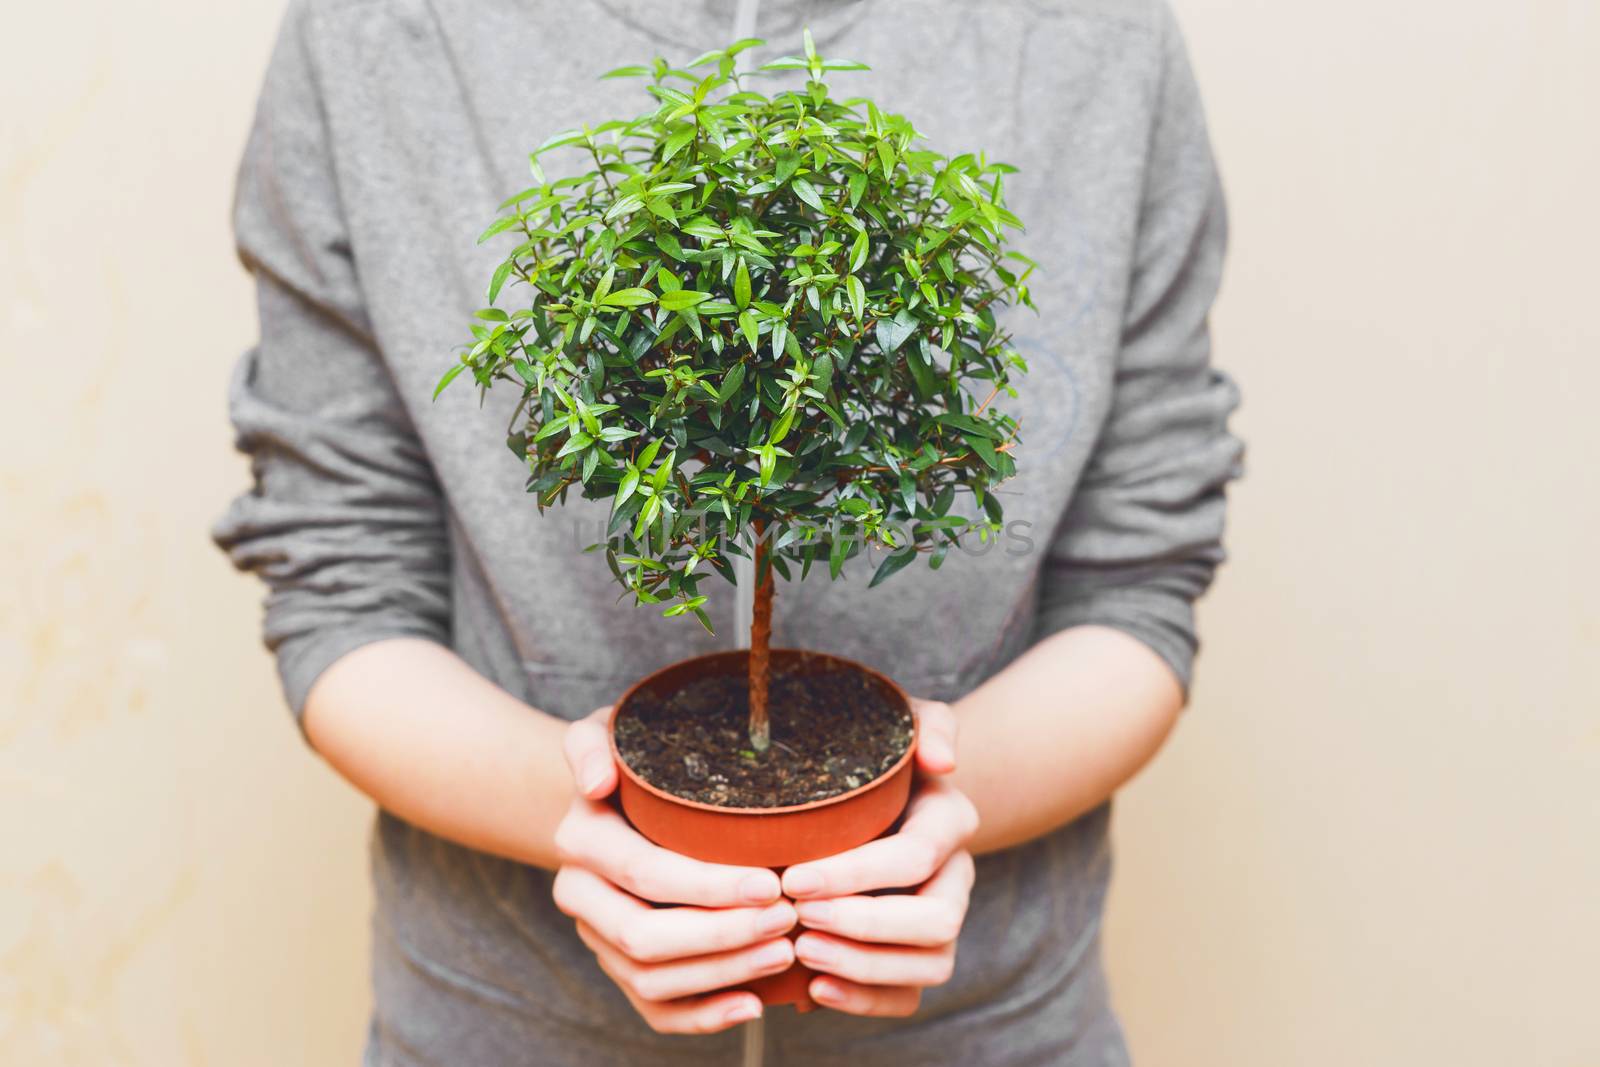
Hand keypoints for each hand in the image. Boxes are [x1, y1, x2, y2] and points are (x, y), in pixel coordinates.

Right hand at [552, 707, 797, 1033]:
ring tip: (785, 952)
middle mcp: (580, 895)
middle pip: (643, 937)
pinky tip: (754, 1004)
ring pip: (651, 980)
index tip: (771, 881)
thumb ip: (593, 744)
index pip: (644, 872)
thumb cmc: (633, 757)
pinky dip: (703, 1016)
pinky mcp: (621, 967)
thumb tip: (595, 782)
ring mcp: (599, 938)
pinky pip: (655, 1010)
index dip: (707, 885)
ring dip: (723, 973)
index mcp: (582, 839)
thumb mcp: (610, 731)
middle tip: (788, 919)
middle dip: (722, 935)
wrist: (614, 794)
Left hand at [783, 698, 978, 1016]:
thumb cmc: (878, 753)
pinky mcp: (919, 957)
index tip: (794, 877)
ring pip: (930, 965)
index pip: (914, 857)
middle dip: (864, 925)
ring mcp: (942, 922)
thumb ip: (928, 724)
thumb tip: (942, 760)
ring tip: (802, 952)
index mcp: (950, 822)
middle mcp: (956, 876)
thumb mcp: (901, 719)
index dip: (856, 874)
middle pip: (935, 921)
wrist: (879, 792)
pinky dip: (865, 1002)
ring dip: (864, 967)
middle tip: (797, 916)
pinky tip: (814, 988)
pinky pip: (909, 996)